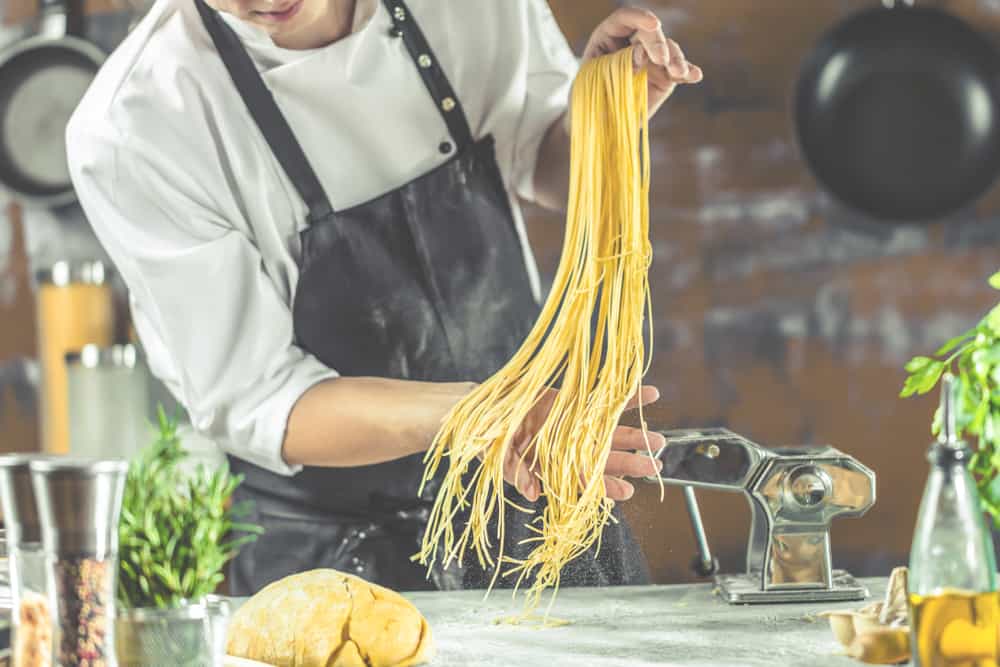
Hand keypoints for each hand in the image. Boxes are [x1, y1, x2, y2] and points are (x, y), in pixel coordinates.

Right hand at [503, 385, 666, 501]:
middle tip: (656, 466)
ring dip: (636, 436)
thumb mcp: (500, 458)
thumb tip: (532, 494)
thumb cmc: (491, 441)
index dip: (605, 487)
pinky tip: (649, 394)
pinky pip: (605, 401)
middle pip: (605, 459)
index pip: (584, 482)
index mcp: (554, 468)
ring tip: (660, 440)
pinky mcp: (575, 404)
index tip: (628, 491)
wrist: (487, 411)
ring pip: (611, 433)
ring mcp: (575, 427)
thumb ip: (517, 474)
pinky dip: (627, 398)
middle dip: (632, 464)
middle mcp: (570, 450)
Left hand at [582, 7, 702, 116]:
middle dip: (658, 43)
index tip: (653, 24)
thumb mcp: (595, 80)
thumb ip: (616, 65)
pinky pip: (678, 72)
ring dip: (676, 59)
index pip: (624, 19)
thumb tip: (642, 53)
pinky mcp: (663, 77)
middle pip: (649, 33)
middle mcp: (632, 43)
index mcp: (608, 37)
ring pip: (668, 50)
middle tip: (661, 59)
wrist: (596, 122)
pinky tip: (695, 76)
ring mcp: (650, 60)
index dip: (639, 17)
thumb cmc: (589, 98)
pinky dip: (688, 73)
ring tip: (680, 73)